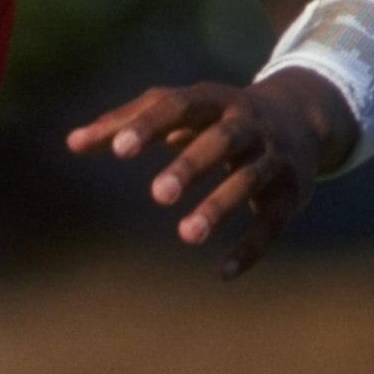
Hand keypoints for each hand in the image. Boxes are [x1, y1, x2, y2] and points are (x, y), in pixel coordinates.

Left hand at [66, 69, 356, 278]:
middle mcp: (247, 124)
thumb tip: (70, 144)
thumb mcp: (177, 111)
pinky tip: (223, 273)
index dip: (149, 126)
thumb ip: (124, 123)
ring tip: (186, 235)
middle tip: (157, 195)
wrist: (303, 117)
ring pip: (249, 180)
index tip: (118, 150)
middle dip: (192, 165)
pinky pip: (272, 223)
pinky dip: (251, 248)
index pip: (179, 106)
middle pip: (221, 140)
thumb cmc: (216, 115)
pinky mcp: (290, 193)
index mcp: (213, 100)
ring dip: (219, 205)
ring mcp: (273, 157)